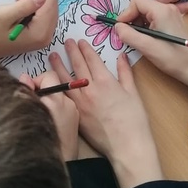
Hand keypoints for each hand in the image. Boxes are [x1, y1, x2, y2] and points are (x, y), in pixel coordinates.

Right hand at [0, 0, 58, 60]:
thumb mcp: (4, 14)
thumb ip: (25, 5)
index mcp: (39, 32)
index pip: (51, 2)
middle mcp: (46, 37)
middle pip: (53, 6)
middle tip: (19, 1)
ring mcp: (44, 38)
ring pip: (50, 10)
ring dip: (36, 4)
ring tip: (19, 8)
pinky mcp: (39, 37)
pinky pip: (46, 18)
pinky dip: (36, 11)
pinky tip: (23, 14)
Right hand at [20, 70, 78, 160]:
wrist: (56, 162)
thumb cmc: (37, 138)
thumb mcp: (27, 111)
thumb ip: (26, 92)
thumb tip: (25, 77)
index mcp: (56, 99)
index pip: (49, 76)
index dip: (38, 80)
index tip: (29, 91)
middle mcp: (67, 103)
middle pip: (55, 86)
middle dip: (43, 91)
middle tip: (33, 102)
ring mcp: (73, 112)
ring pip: (59, 98)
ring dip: (49, 101)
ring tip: (40, 113)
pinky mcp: (75, 121)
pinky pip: (64, 108)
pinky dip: (56, 110)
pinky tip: (50, 122)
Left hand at [49, 39, 161, 187]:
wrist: (126, 146)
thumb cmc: (134, 120)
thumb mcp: (133, 92)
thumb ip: (125, 72)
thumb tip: (121, 56)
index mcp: (105, 82)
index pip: (92, 59)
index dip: (85, 49)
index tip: (80, 41)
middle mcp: (90, 90)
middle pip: (77, 66)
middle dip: (71, 52)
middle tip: (66, 42)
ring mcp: (80, 103)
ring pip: (66, 80)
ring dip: (59, 67)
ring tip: (53, 57)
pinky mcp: (76, 115)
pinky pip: (64, 96)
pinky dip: (58, 86)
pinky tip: (54, 81)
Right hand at [116, 0, 187, 95]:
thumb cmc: (173, 58)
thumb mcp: (147, 47)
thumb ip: (129, 35)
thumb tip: (117, 27)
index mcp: (161, 11)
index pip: (136, 1)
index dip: (126, 13)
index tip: (122, 29)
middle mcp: (167, 8)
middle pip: (141, 5)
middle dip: (132, 19)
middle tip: (130, 35)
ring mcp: (171, 13)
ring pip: (146, 12)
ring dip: (139, 24)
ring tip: (141, 39)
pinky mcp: (172, 21)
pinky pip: (154, 17)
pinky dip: (147, 26)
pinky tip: (149, 39)